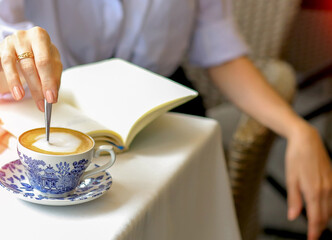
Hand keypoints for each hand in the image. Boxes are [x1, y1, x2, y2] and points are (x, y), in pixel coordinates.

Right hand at [0, 26, 61, 110]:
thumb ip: (54, 77)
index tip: (51, 98)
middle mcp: (24, 36)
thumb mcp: (52, 61)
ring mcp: (10, 42)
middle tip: (42, 103)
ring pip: (16, 65)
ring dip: (20, 84)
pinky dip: (12, 80)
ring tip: (22, 97)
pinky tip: (16, 92)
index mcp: (41, 36)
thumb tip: (52, 95)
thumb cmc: (39, 53)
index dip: (48, 82)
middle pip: (31, 65)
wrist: (23, 44)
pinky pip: (5, 65)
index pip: (45, 62)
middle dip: (37, 87)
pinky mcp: (1, 49)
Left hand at [286, 121, 331, 239]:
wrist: (306, 140)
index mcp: (314, 191)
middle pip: (325, 216)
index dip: (314, 231)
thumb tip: (293, 216)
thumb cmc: (296, 157)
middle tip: (312, 235)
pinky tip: (322, 208)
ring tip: (316, 225)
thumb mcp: (290, 178)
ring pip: (330, 209)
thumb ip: (293, 199)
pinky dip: (327, 208)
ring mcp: (331, 184)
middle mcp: (326, 190)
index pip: (316, 218)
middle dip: (319, 227)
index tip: (311, 239)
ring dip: (324, 218)